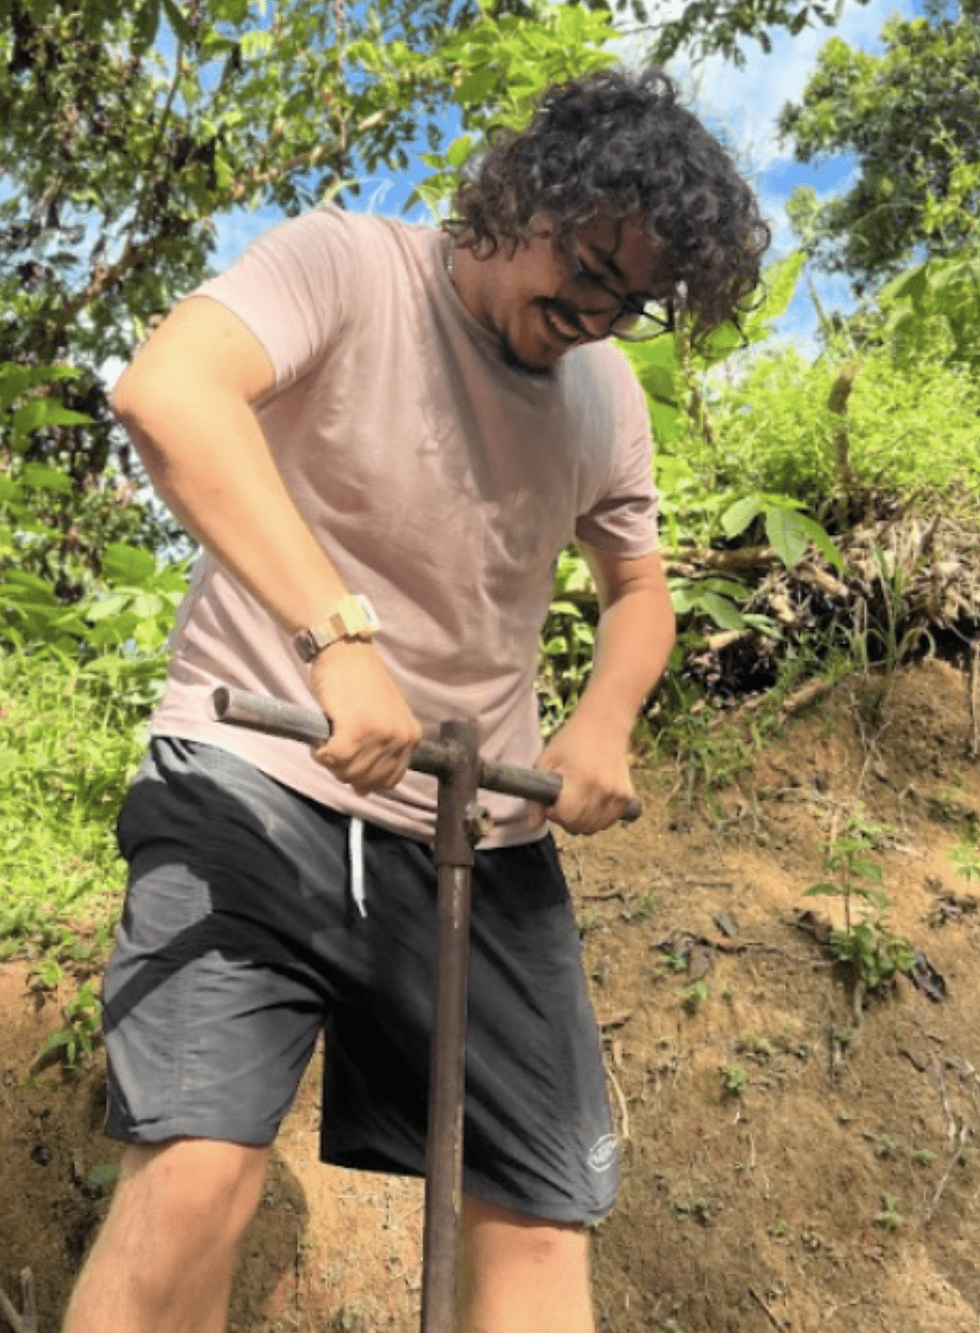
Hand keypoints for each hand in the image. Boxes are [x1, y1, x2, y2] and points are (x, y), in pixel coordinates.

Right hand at [309, 640, 421, 794]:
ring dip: (330, 761)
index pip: (389, 780)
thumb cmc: (360, 682)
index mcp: (411, 736)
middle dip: (344, 769)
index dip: (365, 777)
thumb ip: (379, 753)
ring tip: (328, 738)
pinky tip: (319, 739)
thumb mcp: (384, 717)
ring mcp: (378, 735)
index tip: (350, 760)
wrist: (346, 650)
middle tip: (334, 746)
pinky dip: (320, 753)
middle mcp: (400, 738)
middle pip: (366, 780)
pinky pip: (332, 759)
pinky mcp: (354, 729)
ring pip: (347, 772)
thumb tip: (365, 791)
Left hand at [530, 711, 635, 834]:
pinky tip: (591, 800)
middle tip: (564, 799)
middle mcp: (603, 789)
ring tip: (577, 799)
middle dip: (566, 819)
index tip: (552, 802)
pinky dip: (598, 818)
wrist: (604, 725)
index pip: (567, 816)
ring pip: (595, 828)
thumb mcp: (545, 762)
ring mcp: (618, 794)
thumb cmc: (569, 743)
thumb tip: (533, 825)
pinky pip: (608, 821)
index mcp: (581, 779)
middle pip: (580, 827)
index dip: (554, 813)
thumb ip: (536, 797)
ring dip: (582, 821)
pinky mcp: (627, 797)